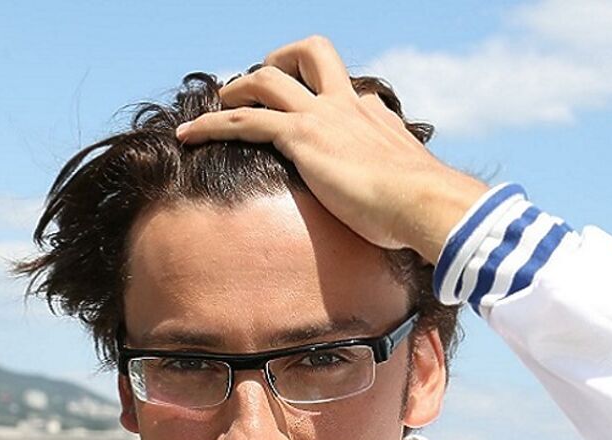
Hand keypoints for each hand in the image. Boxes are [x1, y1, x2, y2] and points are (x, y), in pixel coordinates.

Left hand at [176, 35, 488, 264]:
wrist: (424, 203)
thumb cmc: (423, 210)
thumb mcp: (412, 192)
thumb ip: (401, 190)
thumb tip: (407, 212)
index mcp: (375, 116)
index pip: (347, 90)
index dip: (324, 98)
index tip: (311, 118)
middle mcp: (348, 105)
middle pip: (314, 54)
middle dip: (281, 60)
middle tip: (259, 84)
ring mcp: (323, 115)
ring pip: (268, 78)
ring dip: (236, 88)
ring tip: (214, 105)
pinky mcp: (301, 136)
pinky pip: (243, 120)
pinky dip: (210, 124)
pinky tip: (188, 136)